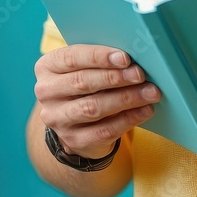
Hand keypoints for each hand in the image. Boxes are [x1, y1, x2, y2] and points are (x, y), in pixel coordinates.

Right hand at [34, 44, 160, 158]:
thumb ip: (101, 61)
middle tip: (140, 74)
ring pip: (94, 108)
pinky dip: (129, 119)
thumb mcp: (85, 68)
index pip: (72, 58)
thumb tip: (133, 59)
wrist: (74, 123)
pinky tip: (145, 110)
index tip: (125, 57)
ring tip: (150, 92)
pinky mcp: (74, 140)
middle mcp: (46, 93)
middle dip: (115, 78)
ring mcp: (58, 119)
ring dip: (126, 98)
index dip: (99, 57)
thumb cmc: (86, 86)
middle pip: (83, 83)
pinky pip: (104, 130)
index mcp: (47, 67)